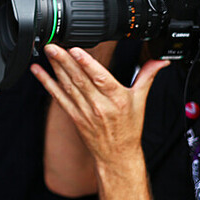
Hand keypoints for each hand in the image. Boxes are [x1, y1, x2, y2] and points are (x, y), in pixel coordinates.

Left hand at [31, 46, 168, 165]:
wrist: (117, 155)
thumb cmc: (129, 128)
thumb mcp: (141, 101)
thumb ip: (147, 76)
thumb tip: (161, 60)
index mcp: (118, 98)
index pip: (101, 78)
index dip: (87, 64)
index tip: (76, 50)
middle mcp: (99, 105)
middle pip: (80, 79)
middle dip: (65, 61)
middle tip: (53, 45)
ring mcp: (84, 111)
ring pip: (67, 85)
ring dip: (55, 68)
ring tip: (48, 52)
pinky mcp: (73, 116)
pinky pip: (58, 97)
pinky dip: (47, 83)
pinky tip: (38, 72)